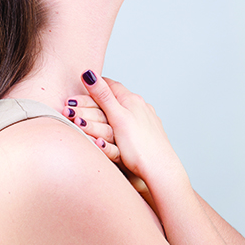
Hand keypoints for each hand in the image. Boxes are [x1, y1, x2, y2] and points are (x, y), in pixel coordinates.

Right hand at [72, 70, 185, 186]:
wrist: (161, 171)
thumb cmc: (139, 147)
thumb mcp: (117, 117)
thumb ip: (103, 96)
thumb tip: (89, 74)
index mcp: (132, 100)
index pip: (111, 84)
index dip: (96, 83)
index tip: (83, 84)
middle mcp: (141, 106)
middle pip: (117, 96)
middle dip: (100, 98)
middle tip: (85, 101)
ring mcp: (147, 119)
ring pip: (125, 109)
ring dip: (110, 110)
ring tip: (100, 112)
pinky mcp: (149, 132)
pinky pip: (132, 122)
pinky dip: (121, 121)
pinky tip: (119, 127)